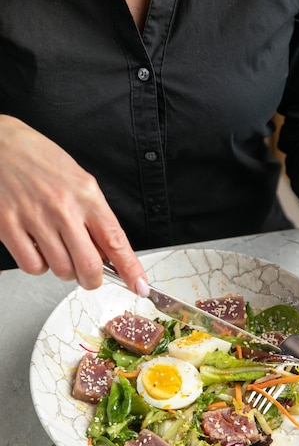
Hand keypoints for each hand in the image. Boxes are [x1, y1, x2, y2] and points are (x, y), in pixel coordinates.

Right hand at [0, 116, 148, 293]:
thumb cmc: (39, 159)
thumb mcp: (78, 180)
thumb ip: (95, 216)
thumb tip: (109, 252)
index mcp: (86, 195)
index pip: (116, 241)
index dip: (130, 269)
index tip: (140, 286)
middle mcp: (63, 208)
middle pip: (89, 266)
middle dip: (92, 279)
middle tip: (88, 274)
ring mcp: (35, 218)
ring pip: (62, 270)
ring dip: (64, 271)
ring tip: (58, 250)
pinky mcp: (8, 226)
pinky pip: (32, 266)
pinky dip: (38, 265)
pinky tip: (37, 248)